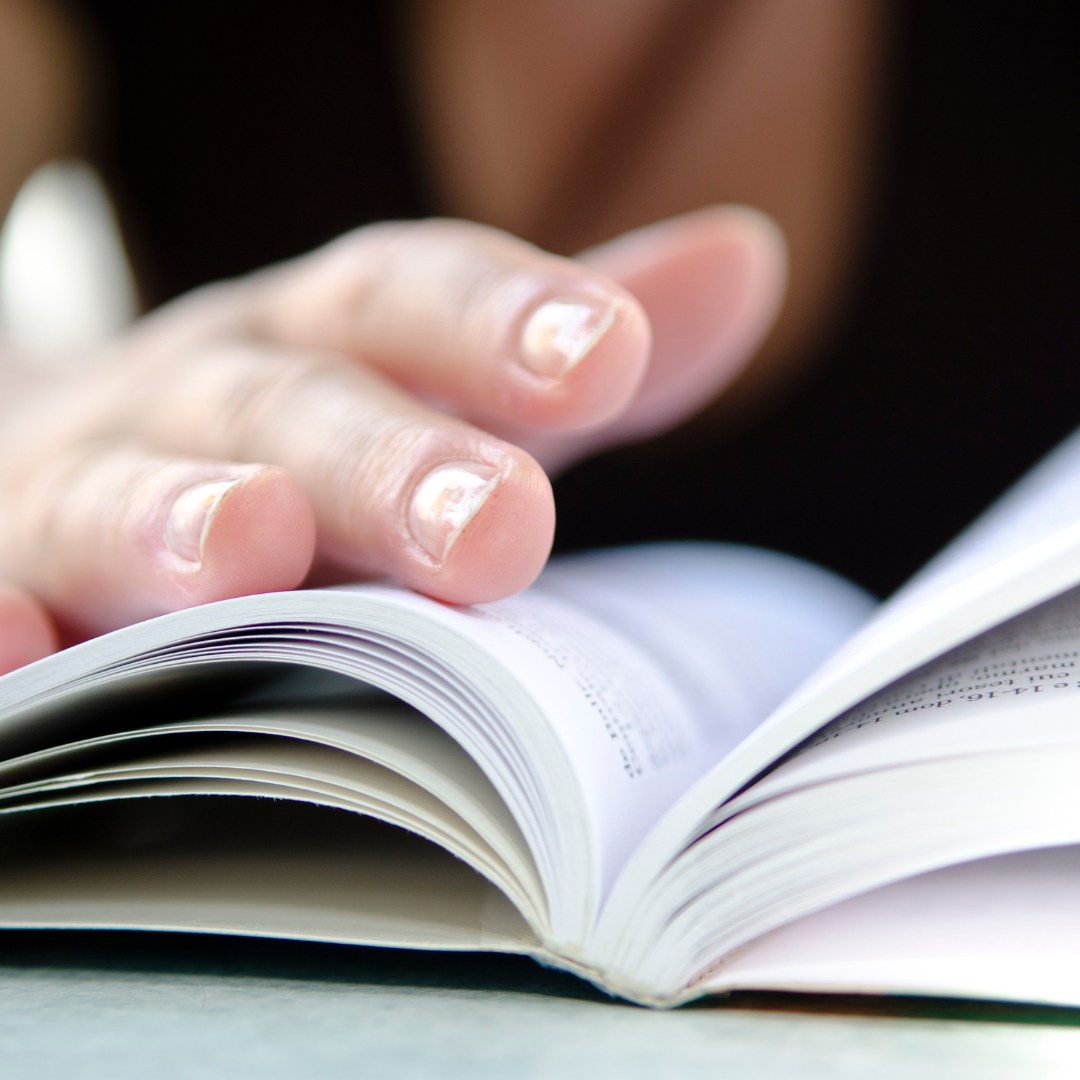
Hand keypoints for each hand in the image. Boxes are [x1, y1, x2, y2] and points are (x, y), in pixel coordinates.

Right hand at [0, 205, 784, 672]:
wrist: (65, 464)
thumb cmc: (287, 444)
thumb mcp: (427, 383)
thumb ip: (559, 347)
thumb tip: (745, 266)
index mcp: (323, 351)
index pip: (413, 304)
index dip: (503, 322)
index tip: (605, 353)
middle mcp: (206, 404)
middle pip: (294, 413)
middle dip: (386, 461)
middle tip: (495, 525)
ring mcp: (87, 489)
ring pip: (122, 501)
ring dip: (177, 523)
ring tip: (247, 549)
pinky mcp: (4, 575)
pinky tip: (8, 648)